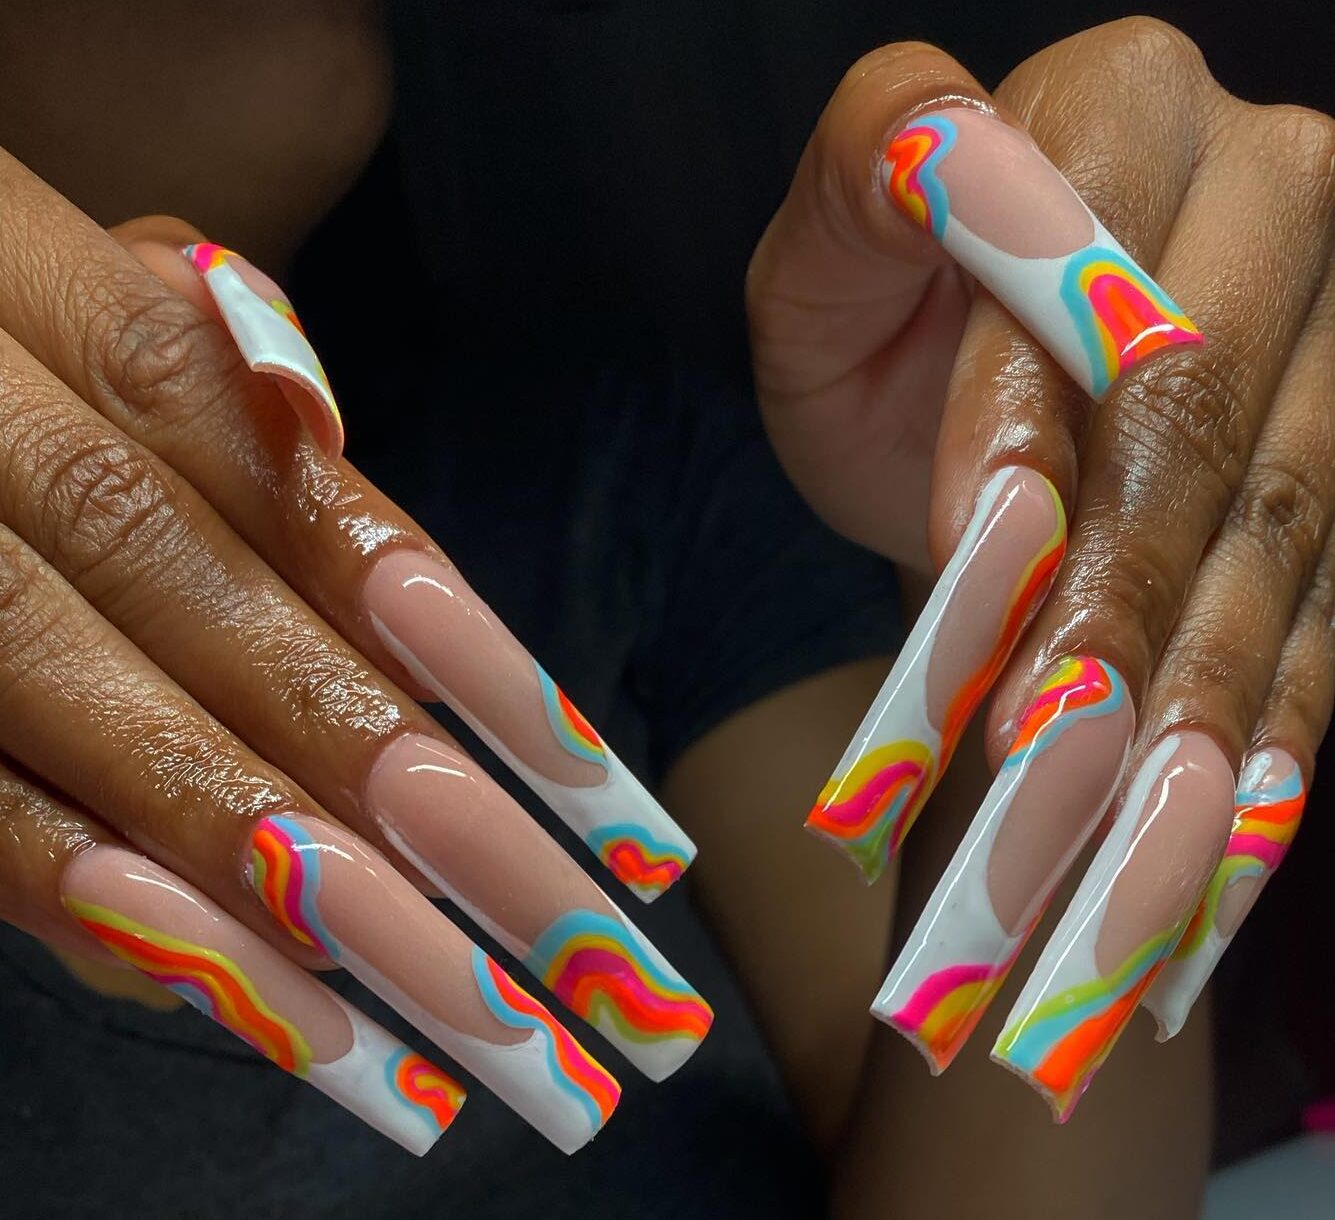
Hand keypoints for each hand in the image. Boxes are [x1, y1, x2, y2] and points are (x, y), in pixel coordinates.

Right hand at [0, 155, 709, 1152]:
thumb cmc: (14, 344)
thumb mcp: (105, 299)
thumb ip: (229, 373)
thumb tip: (336, 454)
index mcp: (58, 301)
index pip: (299, 495)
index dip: (452, 648)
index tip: (597, 793)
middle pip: (223, 629)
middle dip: (410, 803)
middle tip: (584, 962)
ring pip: (103, 736)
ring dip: (293, 898)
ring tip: (464, 1032)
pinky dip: (123, 917)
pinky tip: (284, 1016)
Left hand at [748, 18, 1330, 1115]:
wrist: (966, 401)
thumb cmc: (881, 329)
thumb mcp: (829, 253)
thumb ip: (867, 182)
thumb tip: (936, 164)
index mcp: (1125, 104)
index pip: (1087, 277)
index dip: (1030, 424)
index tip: (979, 561)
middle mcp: (1272, 194)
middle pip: (1204, 423)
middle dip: (1119, 602)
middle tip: (1044, 748)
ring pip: (1282, 531)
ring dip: (1201, 692)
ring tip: (1137, 827)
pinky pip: (1334, 602)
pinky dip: (1273, 722)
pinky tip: (1228, 827)